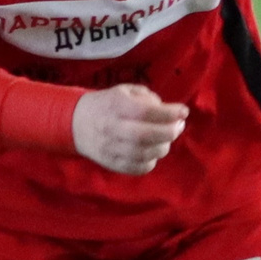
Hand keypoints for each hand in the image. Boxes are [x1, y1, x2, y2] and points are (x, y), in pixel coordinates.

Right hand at [71, 85, 188, 174]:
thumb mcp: (124, 91)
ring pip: (144, 154)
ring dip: (163, 147)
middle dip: (169, 132)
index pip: (146, 111)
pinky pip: (138, 168)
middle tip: (178, 126)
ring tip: (165, 139)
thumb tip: (168, 112)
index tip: (183, 111)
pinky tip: (153, 151)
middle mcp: (112, 128)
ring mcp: (110, 149)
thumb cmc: (107, 104)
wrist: (77, 124)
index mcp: (115, 106)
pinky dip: (151, 161)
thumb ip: (147, 97)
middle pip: (146, 135)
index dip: (169, 113)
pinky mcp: (111, 164)